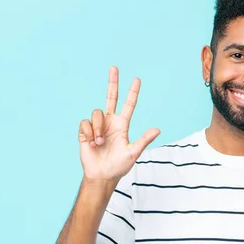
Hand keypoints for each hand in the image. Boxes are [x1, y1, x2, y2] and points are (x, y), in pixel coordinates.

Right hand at [78, 66, 159, 182]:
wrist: (101, 175)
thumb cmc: (118, 166)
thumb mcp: (133, 153)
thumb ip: (143, 140)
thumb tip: (158, 129)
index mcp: (122, 125)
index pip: (128, 105)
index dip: (132, 93)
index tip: (137, 80)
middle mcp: (110, 122)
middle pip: (111, 97)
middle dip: (112, 83)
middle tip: (114, 68)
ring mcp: (97, 126)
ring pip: (96, 113)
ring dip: (98, 128)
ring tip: (99, 143)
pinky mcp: (85, 131)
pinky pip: (85, 123)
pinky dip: (89, 133)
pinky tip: (91, 143)